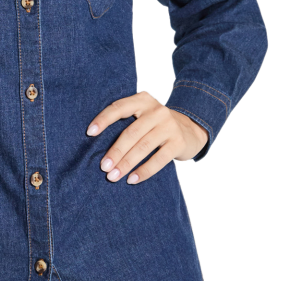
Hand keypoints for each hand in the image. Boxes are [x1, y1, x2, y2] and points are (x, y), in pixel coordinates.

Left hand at [87, 90, 209, 184]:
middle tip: (104, 167)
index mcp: (142, 100)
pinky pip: (159, 159)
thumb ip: (126, 121)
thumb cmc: (156, 125)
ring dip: (126, 164)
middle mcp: (156, 110)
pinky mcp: (178, 142)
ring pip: (143, 147)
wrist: (191, 129)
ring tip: (114, 177)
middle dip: (115, 152)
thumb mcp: (143, 114)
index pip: (119, 108)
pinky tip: (132, 179)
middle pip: (130, 133)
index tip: (89, 133)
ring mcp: (169, 126)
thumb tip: (95, 142)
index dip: (103, 119)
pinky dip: (144, 171)